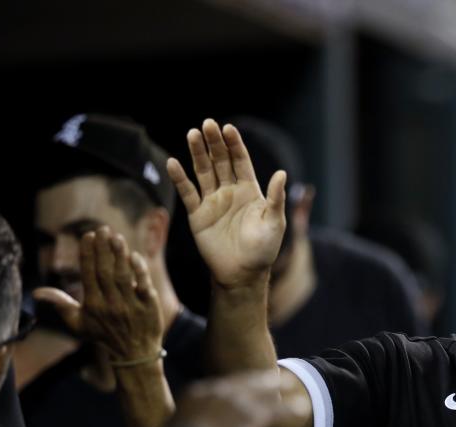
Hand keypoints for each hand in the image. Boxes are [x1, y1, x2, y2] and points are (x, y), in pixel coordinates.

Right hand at [32, 228, 162, 360]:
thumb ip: (61, 305)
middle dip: (103, 250)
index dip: (88, 255)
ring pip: (124, 276)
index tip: (88, 236)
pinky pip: (144, 285)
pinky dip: (140, 270)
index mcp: (93, 305)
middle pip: (105, 272)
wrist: (134, 354)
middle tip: (103, 229)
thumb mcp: (79, 324)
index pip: (88, 275)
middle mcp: (111, 304)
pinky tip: (135, 256)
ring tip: (117, 237)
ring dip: (120, 255)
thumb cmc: (104, 335)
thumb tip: (37, 293)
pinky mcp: (149, 307)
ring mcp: (131, 305)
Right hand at [166, 119, 286, 289]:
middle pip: (220, 161)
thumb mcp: (274, 223)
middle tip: (207, 124)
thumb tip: (282, 173)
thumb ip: (276, 198)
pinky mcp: (198, 215)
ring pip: (203, 172)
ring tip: (192, 134)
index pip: (240, 161)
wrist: (242, 273)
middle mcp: (230, 192)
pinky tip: (173, 163)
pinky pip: (188, 193)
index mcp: (250, 191)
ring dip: (197, 153)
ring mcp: (213, 201)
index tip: (228, 128)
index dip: (234, 145)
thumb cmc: (263, 250)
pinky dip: (180, 178)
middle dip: (214, 143)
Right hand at [169, 370, 301, 426]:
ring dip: (280, 388)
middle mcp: (220, 392)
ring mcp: (238, 402)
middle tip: (278, 375)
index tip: (248, 383)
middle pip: (246, 380)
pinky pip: (277, 410)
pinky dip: (289, 409)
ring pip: (264, 392)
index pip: (223, 385)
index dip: (239, 384)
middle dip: (262, 378)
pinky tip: (301, 407)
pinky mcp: (253, 416)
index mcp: (199, 393)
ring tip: (294, 385)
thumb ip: (187, 422)